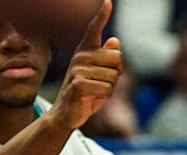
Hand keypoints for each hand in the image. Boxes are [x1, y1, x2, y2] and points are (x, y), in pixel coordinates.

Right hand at [50, 0, 123, 130]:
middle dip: (117, 73)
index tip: (108, 1)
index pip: (94, 29)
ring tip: (96, 91)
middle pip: (117, 57)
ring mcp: (77, 70)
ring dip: (110, 88)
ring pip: (113, 76)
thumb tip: (115, 40)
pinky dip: (104, 96)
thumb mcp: (104, 75)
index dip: (102, 15)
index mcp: (87, 51)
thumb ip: (110, 60)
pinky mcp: (77, 85)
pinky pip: (106, 88)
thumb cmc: (89, 91)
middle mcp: (80, 56)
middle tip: (102, 82)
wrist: (69, 112)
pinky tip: (92, 98)